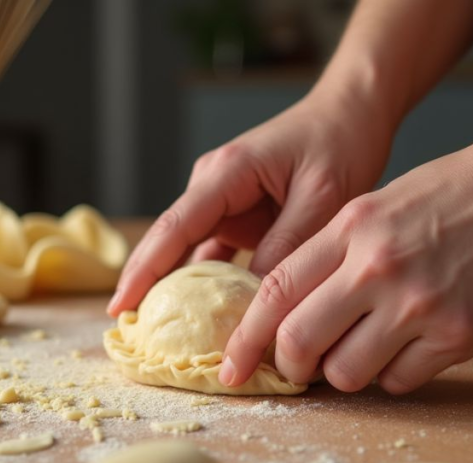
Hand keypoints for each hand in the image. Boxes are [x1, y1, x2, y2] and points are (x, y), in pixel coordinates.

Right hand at [108, 90, 394, 316]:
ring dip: (177, 292)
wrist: (350, 115)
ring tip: (160, 336)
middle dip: (145, 285)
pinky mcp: (238, 219)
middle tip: (127, 330)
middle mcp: (213, 187)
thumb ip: (287, 246)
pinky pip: (215, 258)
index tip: (121, 305)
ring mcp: (223, 204)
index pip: (175, 226)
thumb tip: (257, 301)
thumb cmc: (338, 144)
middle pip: (170, 242)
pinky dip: (210, 288)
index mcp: (227, 173)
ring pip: (190, 255)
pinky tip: (207, 323)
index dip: (145, 269)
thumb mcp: (321, 197)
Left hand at [220, 128, 472, 393]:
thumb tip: (292, 308)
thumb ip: (334, 250)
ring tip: (367, 350)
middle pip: (298, 339)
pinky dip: (395, 375)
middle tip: (296, 370)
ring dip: (346, 373)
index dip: (244, 335)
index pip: (274, 291)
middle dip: (288, 365)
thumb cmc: (460, 190)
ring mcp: (419, 302)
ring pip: (346, 372)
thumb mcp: (380, 204)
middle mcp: (376, 266)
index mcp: (350, 227)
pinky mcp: (460, 333)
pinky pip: (401, 380)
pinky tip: (413, 348)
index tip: (230, 364)